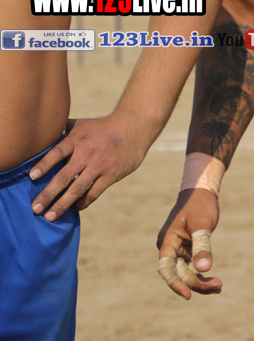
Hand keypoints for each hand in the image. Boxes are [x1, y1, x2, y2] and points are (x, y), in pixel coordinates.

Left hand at [30, 111, 153, 220]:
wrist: (134, 127)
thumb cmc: (101, 127)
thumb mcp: (81, 124)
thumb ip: (61, 130)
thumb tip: (39, 134)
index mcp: (77, 140)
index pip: (57, 153)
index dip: (44, 164)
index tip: (31, 177)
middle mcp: (87, 153)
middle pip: (64, 177)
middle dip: (48, 194)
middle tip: (35, 209)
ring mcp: (100, 165)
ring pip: (78, 189)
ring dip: (62, 204)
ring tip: (49, 216)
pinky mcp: (112, 174)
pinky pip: (94, 192)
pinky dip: (82, 202)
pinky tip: (73, 208)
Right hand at [156, 188, 222, 298]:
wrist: (202, 191)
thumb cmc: (200, 205)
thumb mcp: (202, 225)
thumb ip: (202, 246)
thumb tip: (204, 269)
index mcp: (167, 242)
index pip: (167, 269)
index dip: (176, 284)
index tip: (188, 295)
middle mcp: (169, 248)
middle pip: (179, 274)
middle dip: (197, 283)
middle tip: (219, 286)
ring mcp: (178, 250)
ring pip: (187, 273)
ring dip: (201, 282)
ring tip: (219, 287)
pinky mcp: (187, 250)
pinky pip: (193, 267)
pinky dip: (202, 274)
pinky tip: (215, 283)